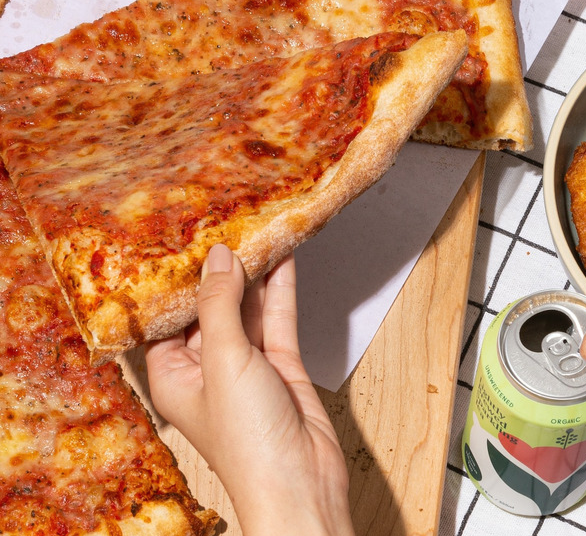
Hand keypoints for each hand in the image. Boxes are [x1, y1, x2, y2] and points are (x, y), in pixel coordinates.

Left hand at [146, 244, 353, 535]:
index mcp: (172, 376)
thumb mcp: (223, 361)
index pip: (165, 317)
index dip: (172, 280)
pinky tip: (282, 259)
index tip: (179, 240)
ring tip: (254, 230)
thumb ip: (220, 305)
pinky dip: (279, 290)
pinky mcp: (280, 366)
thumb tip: (218, 258)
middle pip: (208, 308)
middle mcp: (206, 369)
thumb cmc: (248, 443)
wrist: (301, 480)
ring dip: (252, 275)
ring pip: (245, 309)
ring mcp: (245, 367)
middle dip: (217, 271)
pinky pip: (276, 319)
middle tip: (223, 225)